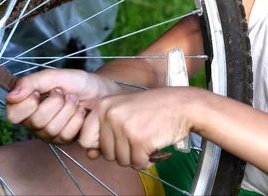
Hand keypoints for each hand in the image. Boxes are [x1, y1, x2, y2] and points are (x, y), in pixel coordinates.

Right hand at [5, 69, 118, 143]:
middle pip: (36, 121)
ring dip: (69, 109)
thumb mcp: (54, 76)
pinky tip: (81, 112)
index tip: (41, 92)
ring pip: (52, 129)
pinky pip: (67, 134)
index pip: (13, 114)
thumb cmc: (78, 83)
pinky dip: (77, 119)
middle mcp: (34, 123)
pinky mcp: (65, 141)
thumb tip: (11, 95)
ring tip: (75, 100)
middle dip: (56, 102)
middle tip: (64, 94)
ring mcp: (49, 134)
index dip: (28, 102)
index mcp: (27, 106)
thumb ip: (31, 82)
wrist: (102, 91)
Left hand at [78, 87, 197, 169]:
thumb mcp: (124, 110)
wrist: (183, 105)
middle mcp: (111, 115)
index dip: (100, 145)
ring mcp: (125, 127)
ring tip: (147, 138)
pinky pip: (138, 164)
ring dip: (136, 156)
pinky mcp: (140, 140)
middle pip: (105, 153)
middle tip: (138, 136)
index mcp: (103, 105)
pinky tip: (154, 145)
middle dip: (123, 151)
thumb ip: (105, 130)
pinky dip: (148, 159)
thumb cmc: (154, 109)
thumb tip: (90, 155)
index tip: (116, 138)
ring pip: (121, 161)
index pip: (84, 138)